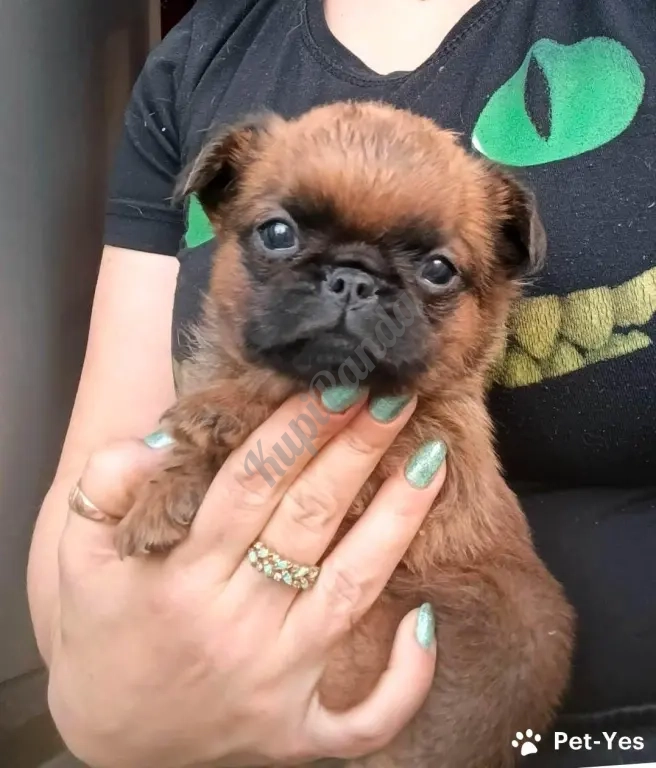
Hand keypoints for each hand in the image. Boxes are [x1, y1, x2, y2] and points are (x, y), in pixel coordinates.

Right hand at [48, 389, 445, 767]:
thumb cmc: (102, 635)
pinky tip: (427, 620)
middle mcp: (235, 629)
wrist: (111, 741)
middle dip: (355, 451)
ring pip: (350, 593)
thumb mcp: (77, 557)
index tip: (337, 384)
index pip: (250, 485)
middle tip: (392, 396)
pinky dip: (406, 677)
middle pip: (308, 522)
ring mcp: (274, 686)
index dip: (297, 429)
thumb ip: (105, 488)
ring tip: (432, 462)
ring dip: (397, 524)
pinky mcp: (297, 735)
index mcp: (180, 580)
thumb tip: (161, 441)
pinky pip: (366, 717)